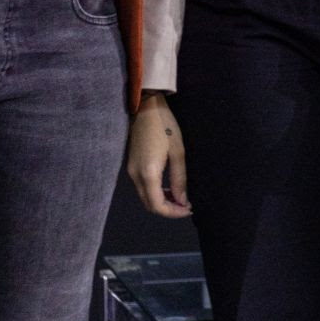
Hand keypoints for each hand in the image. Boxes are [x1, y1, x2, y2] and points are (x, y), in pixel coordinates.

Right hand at [126, 94, 190, 217]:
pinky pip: (142, 187)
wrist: (146, 108)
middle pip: (149, 204)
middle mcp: (135, 175)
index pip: (157, 205)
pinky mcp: (131, 165)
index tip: (188, 209)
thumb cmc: (166, 126)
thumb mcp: (178, 152)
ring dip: (161, 201)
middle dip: (167, 209)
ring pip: (145, 197)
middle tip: (186, 205)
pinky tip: (168, 187)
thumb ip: (179, 179)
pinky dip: (155, 192)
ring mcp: (131, 170)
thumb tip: (182, 200)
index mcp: (148, 173)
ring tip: (180, 197)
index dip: (173, 212)